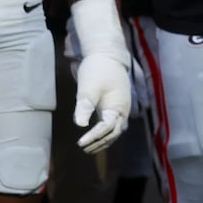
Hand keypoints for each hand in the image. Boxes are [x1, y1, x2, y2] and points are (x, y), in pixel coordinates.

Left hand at [68, 0, 132, 153]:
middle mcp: (122, 110)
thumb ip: (85, 106)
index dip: (94, 137)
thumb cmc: (97, 69)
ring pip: (115, 130)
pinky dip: (105, 132)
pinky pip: (113, 123)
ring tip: (88, 147)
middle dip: (100, 143)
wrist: (107, 54)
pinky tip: (95, 135)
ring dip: (103, 140)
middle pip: (114, 133)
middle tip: (83, 148)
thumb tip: (80, 125)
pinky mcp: (117, 104)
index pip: (106, 128)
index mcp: (117, 106)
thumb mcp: (88, 87)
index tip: (80, 143)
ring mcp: (121, 107)